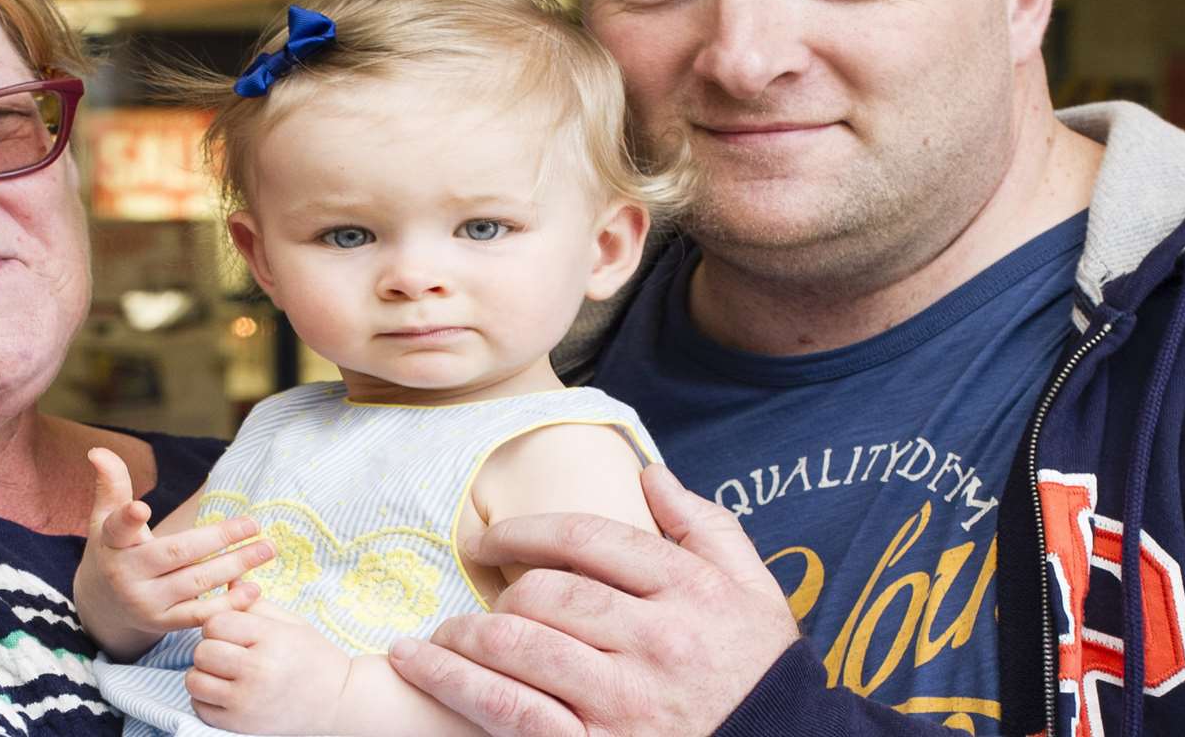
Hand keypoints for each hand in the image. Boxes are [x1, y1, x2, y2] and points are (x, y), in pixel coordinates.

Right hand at [73, 447, 274, 659]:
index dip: (128, 518)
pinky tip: (253, 587)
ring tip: (265, 550)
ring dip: (234, 566)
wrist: (104, 605)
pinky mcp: (162, 624)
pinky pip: (199, 614)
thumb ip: (111, 484)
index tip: (140, 508)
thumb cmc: (113, 550)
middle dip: (219, 538)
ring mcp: (145, 602)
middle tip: (254, 524)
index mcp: (111, 543)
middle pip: (177, 553)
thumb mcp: (104, 518)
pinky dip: (228, 602)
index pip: (118, 528)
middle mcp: (126, 574)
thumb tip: (98, 450)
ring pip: (195, 582)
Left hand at [188, 600, 351, 734]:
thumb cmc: (315, 658)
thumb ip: (257, 604)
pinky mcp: (240, 724)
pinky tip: (225, 692)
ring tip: (224, 673)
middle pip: (202, 651)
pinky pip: (200, 707)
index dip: (220, 624)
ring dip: (204, 674)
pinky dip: (206, 699)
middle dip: (211, 648)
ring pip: (194, 680)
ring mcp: (247, 701)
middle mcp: (257, 670)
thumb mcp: (292, 623)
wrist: (338, 702)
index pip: (216, 623)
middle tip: (229, 652)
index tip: (234, 632)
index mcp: (271, 639)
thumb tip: (229, 582)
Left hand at [387, 464, 797, 736]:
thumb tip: (650, 473)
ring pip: (521, 647)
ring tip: (444, 632)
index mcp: (690, 592)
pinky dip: (457, 685)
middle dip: (501, 589)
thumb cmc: (762, 678)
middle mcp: (658, 642)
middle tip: (479, 594)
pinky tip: (422, 666)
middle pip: (549, 592)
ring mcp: (626, 703)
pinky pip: (513, 713)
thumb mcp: (756, 594)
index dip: (527, 530)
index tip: (492, 537)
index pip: (589, 538)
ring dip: (467, 634)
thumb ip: (705, 528)